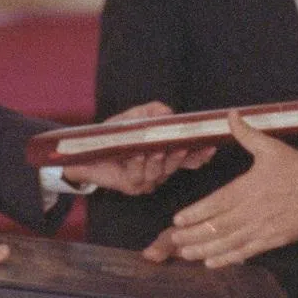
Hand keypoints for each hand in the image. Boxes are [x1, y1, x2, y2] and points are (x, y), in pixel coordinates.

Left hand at [62, 102, 214, 194]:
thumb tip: (169, 113)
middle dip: (178, 157)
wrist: (87, 151)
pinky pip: (138, 177)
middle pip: (175, 166)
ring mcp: (145, 180)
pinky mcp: (130, 186)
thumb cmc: (113, 134)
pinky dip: (138, 165)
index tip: (210, 147)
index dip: (199, 154)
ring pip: (158, 173)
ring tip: (154, 150)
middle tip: (180, 147)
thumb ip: (153, 111)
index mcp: (163, 155)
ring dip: (157, 162)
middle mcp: (158, 170)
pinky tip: (136, 156)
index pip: (187, 158)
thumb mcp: (134, 117)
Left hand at [162, 112, 297, 267]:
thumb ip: (246, 133)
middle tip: (173, 240)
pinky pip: (246, 252)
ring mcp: (262, 228)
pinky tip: (211, 263)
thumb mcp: (271, 147)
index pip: (217, 203)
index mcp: (249, 188)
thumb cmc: (297, 170)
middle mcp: (252, 211)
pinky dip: (227, 259)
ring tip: (185, 253)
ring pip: (228, 242)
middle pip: (218, 226)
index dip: (196, 213)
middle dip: (193, 235)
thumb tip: (230, 114)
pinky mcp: (272, 241)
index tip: (178, 219)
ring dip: (205, 250)